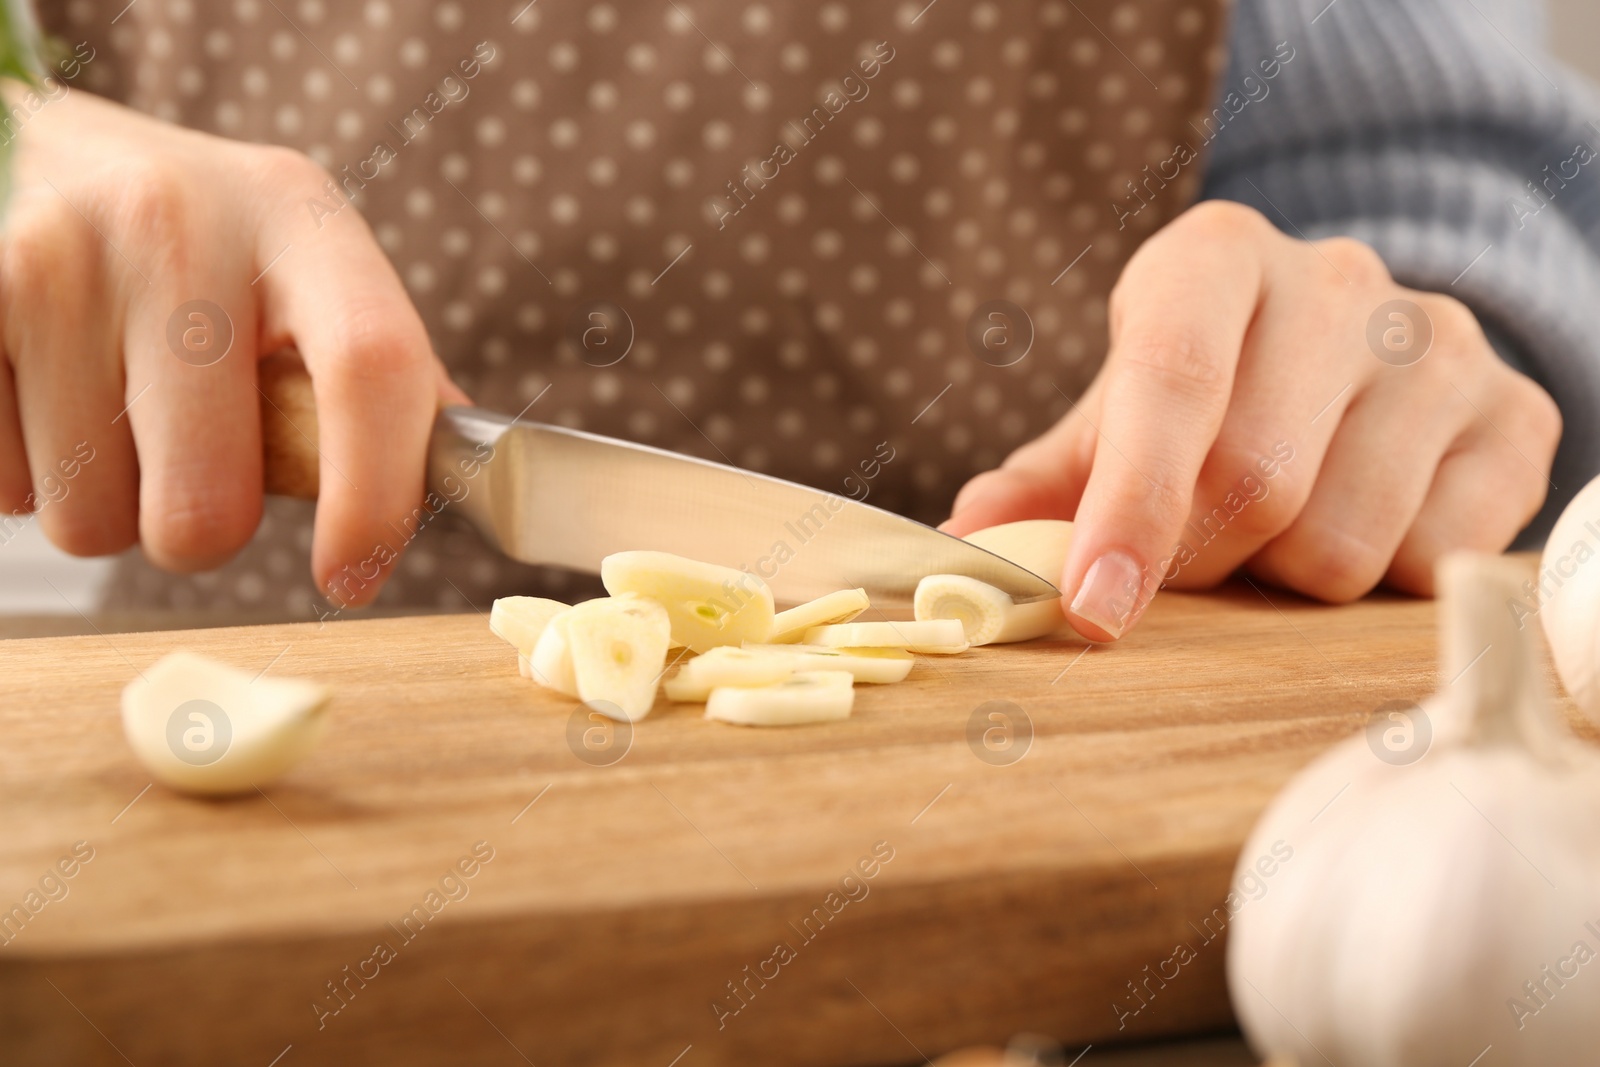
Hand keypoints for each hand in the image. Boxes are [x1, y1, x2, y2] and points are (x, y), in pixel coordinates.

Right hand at [0, 89, 464, 604]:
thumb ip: (377, 361)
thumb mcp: (297, 256)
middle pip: (205, 507)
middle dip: (199, 528)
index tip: (352, 577)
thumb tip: (464, 459)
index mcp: (294, 217)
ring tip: (102, 403)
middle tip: (187, 460)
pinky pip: (2, 491)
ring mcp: (49, 259)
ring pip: (89, 521)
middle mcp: (174, 226)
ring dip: (103, 500)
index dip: (373, 497)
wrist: (23, 148)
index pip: (372, 368)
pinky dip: (21, 472)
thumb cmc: (184, 234)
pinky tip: (39, 389)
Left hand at [943, 200, 1560, 639]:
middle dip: (1196, 560)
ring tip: (1272, 535)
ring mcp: (1441, 342)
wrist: (1349, 356)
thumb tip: (965, 541)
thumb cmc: (1203, 394)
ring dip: (1284, 579)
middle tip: (1177, 569)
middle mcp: (1336, 279)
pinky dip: (1376, 582)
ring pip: (1341, 537)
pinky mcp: (1518, 415)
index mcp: (1213, 259)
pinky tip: (1356, 527)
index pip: (1171, 382)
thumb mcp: (1113, 415)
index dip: (1129, 506)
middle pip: (1255, 479)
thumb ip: (1042, 480)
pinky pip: (1432, 559)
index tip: (1093, 608)